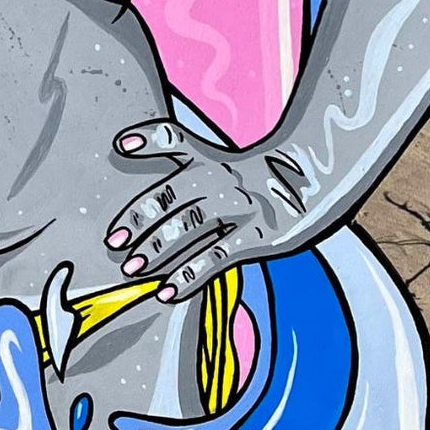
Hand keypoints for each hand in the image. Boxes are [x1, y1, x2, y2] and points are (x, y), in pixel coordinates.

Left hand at [102, 119, 305, 301]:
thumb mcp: (214, 154)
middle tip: (115, 242)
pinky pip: (219, 257)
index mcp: (210, 157)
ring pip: (193, 226)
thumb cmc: (251, 174)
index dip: (148, 140)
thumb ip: (171, 145)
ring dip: (159, 248)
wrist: (314, 184)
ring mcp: (242, 206)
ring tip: (134, 268)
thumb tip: (120, 141)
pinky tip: (168, 290)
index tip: (120, 146)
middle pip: (176, 195)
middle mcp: (223, 178)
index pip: (175, 139)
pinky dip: (190, 274)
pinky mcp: (261, 236)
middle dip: (142, 220)